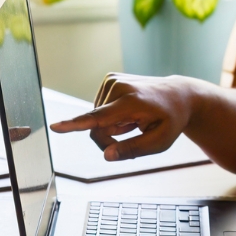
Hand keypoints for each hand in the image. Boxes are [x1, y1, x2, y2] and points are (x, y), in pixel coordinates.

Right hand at [48, 73, 194, 160]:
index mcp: (132, 102)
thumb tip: (106, 155)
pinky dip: (112, 117)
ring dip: (112, 127)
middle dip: (109, 140)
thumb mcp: (160, 142)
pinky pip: (99, 110)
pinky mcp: (109, 79)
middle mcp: (119, 87)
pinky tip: (129, 113)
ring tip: (134, 120)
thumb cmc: (171, 121)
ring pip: (95, 120)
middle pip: (95, 128)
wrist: (179, 95)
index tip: (55, 127)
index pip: (98, 118)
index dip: (75, 125)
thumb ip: (133, 150)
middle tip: (133, 137)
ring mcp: (112, 80)